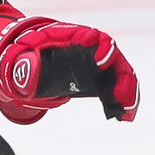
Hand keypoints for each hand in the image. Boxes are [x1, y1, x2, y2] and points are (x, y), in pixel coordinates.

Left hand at [0, 15, 139, 123]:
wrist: (44, 55)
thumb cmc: (36, 48)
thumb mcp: (28, 51)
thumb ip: (28, 60)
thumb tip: (27, 73)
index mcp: (79, 37)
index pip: (95, 38)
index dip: (101, 48)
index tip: (101, 62)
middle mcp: (96, 50)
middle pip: (115, 60)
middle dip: (122, 77)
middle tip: (121, 95)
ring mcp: (102, 65)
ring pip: (121, 77)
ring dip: (127, 94)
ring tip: (127, 113)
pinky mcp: (102, 80)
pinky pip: (116, 90)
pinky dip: (122, 102)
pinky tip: (124, 117)